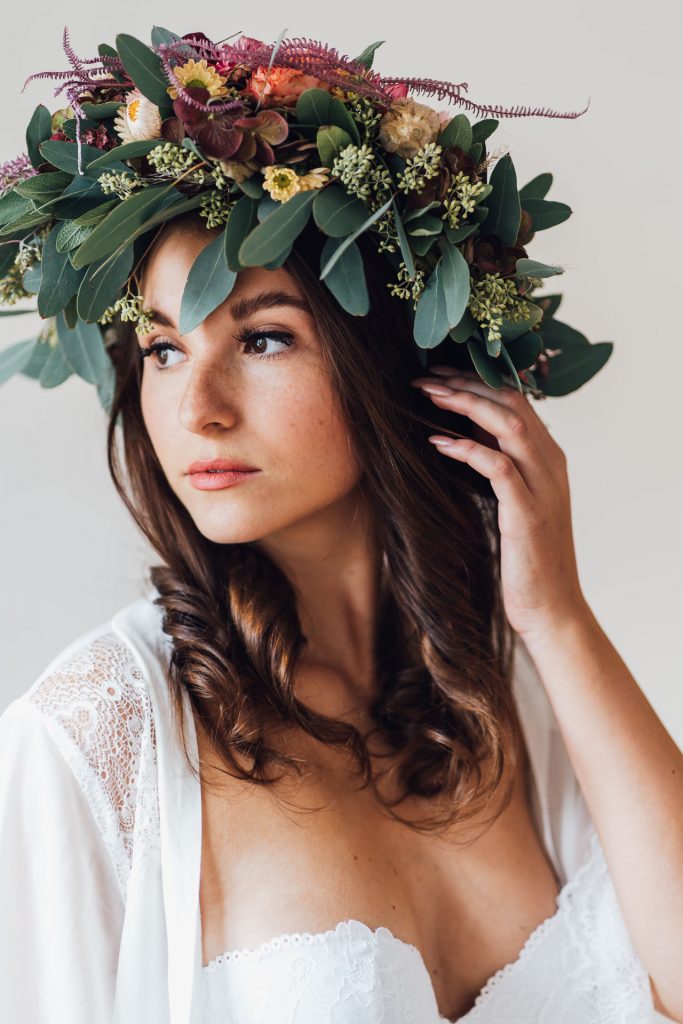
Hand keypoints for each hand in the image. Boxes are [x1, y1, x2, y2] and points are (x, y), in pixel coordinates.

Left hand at [410, 364, 588, 640]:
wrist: (552, 607)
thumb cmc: (526, 557)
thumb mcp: (514, 502)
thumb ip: (500, 467)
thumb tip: (465, 436)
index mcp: (549, 457)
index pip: (515, 398)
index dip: (476, 380)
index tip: (439, 373)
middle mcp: (551, 464)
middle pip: (512, 401)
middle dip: (466, 382)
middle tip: (425, 376)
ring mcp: (542, 487)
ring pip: (508, 424)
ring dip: (465, 404)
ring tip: (428, 395)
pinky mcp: (527, 513)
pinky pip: (498, 467)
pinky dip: (467, 450)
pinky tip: (438, 443)